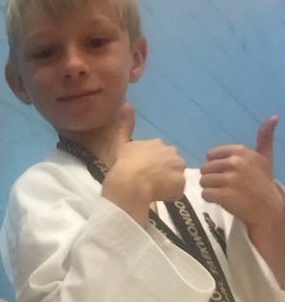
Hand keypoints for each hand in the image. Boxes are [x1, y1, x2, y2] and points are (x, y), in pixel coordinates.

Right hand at [103, 104, 186, 224]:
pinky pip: (176, 191)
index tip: (143, 172)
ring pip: (175, 177)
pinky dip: (169, 195)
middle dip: (163, 172)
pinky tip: (157, 196)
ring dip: (167, 184)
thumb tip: (126, 105)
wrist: (130, 183)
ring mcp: (177, 168)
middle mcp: (171, 152)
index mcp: (156, 144)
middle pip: (171, 164)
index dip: (152, 164)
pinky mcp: (180, 183)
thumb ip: (125, 128)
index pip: (160, 154)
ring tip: (152, 191)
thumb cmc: (123, 166)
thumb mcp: (120, 144)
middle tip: (148, 182)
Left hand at [200, 116, 283, 228]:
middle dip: (212, 177)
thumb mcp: (265, 157)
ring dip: (210, 188)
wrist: (267, 208)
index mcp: (241, 151)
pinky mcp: (223, 195)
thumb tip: (273, 116)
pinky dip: (210, 198)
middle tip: (226, 184)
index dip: (216, 165)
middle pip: (205, 168)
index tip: (228, 172)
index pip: (211, 155)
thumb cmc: (262, 182)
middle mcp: (235, 163)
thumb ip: (264, 138)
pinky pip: (205, 194)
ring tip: (224, 192)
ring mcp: (229, 179)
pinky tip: (223, 199)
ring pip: (203, 181)